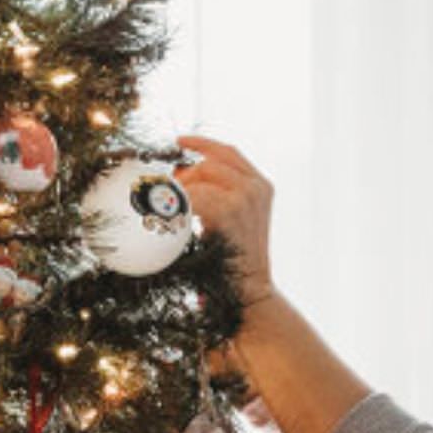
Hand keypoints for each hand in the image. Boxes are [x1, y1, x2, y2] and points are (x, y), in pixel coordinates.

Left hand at [177, 135, 276, 310]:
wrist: (251, 290)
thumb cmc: (235, 260)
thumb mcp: (232, 220)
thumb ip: (216, 195)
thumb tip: (181, 176)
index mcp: (262, 186)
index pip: (229, 153)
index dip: (203, 143)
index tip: (180, 142)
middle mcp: (257, 188)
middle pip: (213, 160)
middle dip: (187, 171)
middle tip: (171, 187)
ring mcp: (247, 197)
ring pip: (204, 172)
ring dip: (183, 186)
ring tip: (174, 206)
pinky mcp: (232, 211)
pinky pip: (197, 194)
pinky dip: (181, 202)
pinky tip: (175, 216)